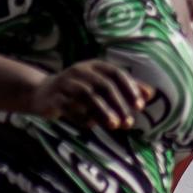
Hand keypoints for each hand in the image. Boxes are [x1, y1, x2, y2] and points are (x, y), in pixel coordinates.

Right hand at [31, 61, 151, 129]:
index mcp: (94, 66)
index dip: (130, 88)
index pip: (116, 73)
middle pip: (103, 85)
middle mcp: (80, 71)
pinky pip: (70, 108)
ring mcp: (65, 84)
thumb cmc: (79, 89)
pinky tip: (91, 126)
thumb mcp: (101, 85)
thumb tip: (150, 94)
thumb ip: (125, 88)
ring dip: (103, 111)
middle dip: (119, 104)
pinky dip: (82, 117)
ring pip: (87, 95)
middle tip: (129, 122)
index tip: (141, 105)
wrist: (42, 93)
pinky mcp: (54, 98)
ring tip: (114, 125)